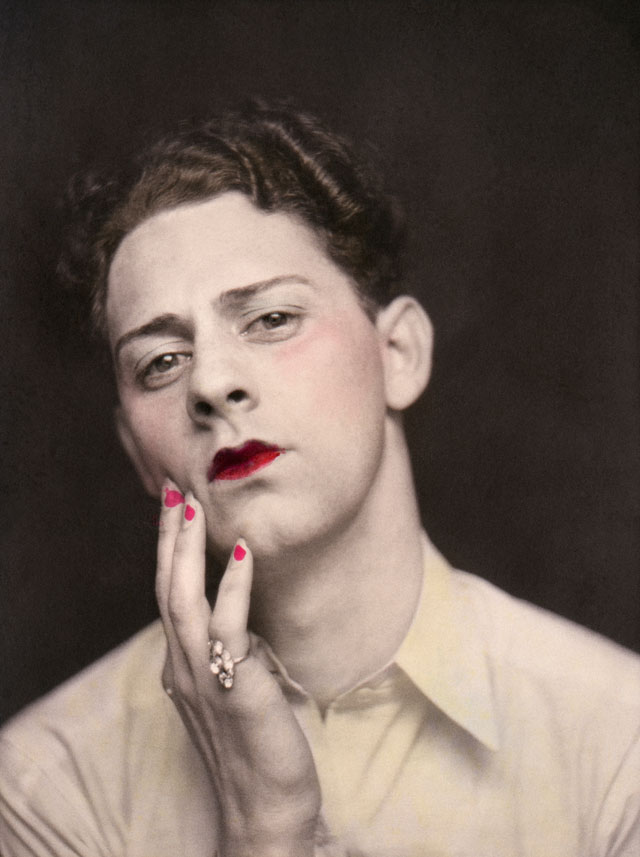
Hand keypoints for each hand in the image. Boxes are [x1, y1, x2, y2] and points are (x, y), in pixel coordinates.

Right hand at [156, 481, 320, 856]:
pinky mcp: (233, 683)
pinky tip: (242, 551)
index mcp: (182, 665)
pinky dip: (231, 585)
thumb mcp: (231, 692)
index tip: (176, 511)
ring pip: (183, 598)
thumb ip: (226, 656)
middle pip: (166, 588)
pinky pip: (227, 625)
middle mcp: (183, 665)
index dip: (170, 552)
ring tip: (192, 505)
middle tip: (174, 490)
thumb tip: (235, 626)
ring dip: (186, 549)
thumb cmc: (256, 747)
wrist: (265, 805)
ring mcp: (202, 675)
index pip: (169, 596)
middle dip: (169, 537)